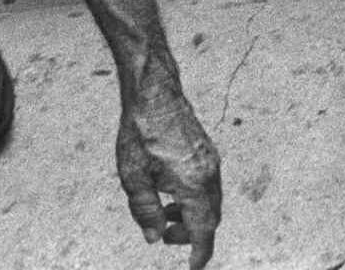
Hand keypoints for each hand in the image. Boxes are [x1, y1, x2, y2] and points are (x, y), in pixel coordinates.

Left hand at [114, 65, 221, 268]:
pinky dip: (194, 200)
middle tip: (165, 238)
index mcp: (193, 183)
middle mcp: (209, 173)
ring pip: (210, 202)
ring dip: (192, 217)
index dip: (199, 252)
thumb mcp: (133, 176)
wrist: (154, 92)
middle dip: (192, 235)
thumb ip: (145, 211)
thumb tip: (153, 238)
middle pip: (210, 218)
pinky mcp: (206, 152)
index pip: (203, 229)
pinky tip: (170, 194)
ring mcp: (210, 161)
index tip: (193, 269)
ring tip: (163, 217)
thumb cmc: (141, 131)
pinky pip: (208, 186)